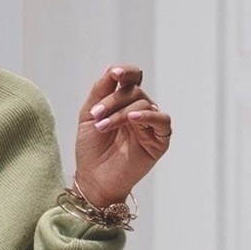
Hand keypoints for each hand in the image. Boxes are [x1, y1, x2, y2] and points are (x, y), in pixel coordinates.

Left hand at [74, 64, 171, 207]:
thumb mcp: (88, 116)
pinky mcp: (159, 141)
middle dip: (113, 100)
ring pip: (144, 104)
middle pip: (134, 91)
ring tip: (102, 127)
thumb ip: (100, 92)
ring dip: (121, 113)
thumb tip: (112, 68)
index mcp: (124, 103)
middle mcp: (140, 111)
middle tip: (96, 116)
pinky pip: (162, 121)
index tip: (114, 74)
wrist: (92, 180)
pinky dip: (148, 116)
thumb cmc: (90, 151)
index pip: (132, 78)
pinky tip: (132, 119)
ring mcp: (150, 125)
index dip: (126, 72)